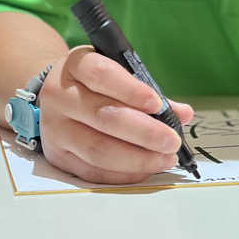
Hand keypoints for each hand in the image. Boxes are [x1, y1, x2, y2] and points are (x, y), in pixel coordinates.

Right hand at [38, 45, 193, 183]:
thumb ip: (149, 92)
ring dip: (137, 158)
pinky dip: (124, 173)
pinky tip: (145, 168)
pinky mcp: (58, 156)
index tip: (157, 103)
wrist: (54, 97)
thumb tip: (183, 113)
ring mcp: (56, 128)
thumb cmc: (93, 84)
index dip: (130, 90)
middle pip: (103, 117)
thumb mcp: (116, 74)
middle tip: (171, 140)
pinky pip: (93, 171)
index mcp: (76, 65)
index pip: (101, 75)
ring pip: (98, 149)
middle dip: (144, 132)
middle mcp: (61, 96)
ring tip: (164, 157)